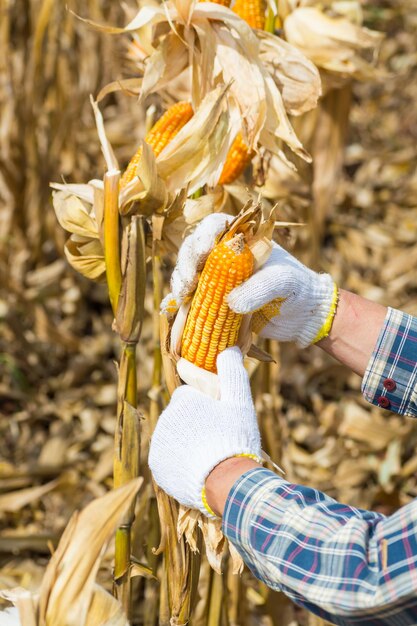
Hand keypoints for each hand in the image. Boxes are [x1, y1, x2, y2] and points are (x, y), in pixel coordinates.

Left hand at [148, 347, 261, 516]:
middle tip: (218, 441)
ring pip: (175, 438)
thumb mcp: (240, 401)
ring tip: (210, 458)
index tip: (222, 423)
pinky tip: (198, 469)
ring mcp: (159, 443)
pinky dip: (180, 462)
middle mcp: (165, 418)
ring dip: (188, 444)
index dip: (209, 409)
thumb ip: (233, 372)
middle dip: (197, 426)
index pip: (192, 398)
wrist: (225, 482)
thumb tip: (227, 347)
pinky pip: (169, 458)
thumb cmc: (235, 438)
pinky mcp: (157, 466)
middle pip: (183, 418)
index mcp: (183, 399)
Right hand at [161, 212, 336, 346]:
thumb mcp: (283, 282)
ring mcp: (217, 279)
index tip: (204, 252)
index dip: (204, 235)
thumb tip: (231, 302)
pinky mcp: (213, 302)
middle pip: (194, 249)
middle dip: (187, 262)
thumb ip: (260, 288)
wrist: (304, 316)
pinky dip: (181, 302)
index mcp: (242, 239)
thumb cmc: (298, 287)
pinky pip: (190, 298)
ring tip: (184, 296)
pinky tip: (178, 307)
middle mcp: (225, 256)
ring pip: (187, 272)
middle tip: (190, 280)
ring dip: (180, 281)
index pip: (215, 226)